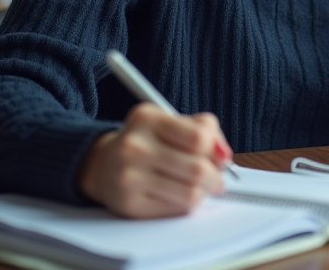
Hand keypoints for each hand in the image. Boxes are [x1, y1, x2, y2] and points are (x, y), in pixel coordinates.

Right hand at [77, 103, 230, 217]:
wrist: (103, 165)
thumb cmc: (146, 141)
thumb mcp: (171, 122)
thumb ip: (204, 129)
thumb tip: (224, 155)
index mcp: (147, 118)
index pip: (199, 137)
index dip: (218, 151)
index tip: (222, 158)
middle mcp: (134, 146)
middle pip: (197, 169)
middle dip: (216, 178)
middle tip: (217, 180)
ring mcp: (129, 177)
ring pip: (190, 193)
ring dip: (203, 193)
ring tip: (199, 188)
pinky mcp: (130, 204)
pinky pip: (175, 210)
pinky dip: (186, 205)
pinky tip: (178, 195)